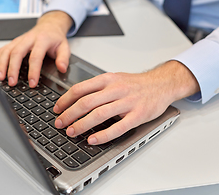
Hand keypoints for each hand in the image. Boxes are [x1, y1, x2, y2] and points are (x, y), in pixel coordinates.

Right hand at [0, 11, 72, 86]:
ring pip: (7, 51)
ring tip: (1, 77)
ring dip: (2, 64)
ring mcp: (20, 40)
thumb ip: (63, 58)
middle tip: (12, 82)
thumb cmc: (55, 38)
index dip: (33, 71)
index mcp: (42, 40)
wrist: (49, 26)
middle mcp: (29, 39)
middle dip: (12, 69)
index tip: (32, 83)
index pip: (36, 56)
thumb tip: (62, 68)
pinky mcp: (14, 42)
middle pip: (17, 53)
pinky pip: (3, 49)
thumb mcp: (65, 47)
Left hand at [53, 61, 199, 144]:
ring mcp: (127, 102)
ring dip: (82, 125)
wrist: (161, 84)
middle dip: (69, 114)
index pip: (80, 89)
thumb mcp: (114, 78)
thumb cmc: (136, 84)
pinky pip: (118, 127)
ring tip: (72, 132)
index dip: (65, 100)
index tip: (57, 109)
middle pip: (86, 102)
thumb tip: (75, 98)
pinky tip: (93, 140)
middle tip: (59, 123)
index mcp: (107, 79)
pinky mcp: (138, 115)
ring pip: (99, 114)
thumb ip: (97, 87)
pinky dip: (103, 135)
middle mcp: (115, 89)